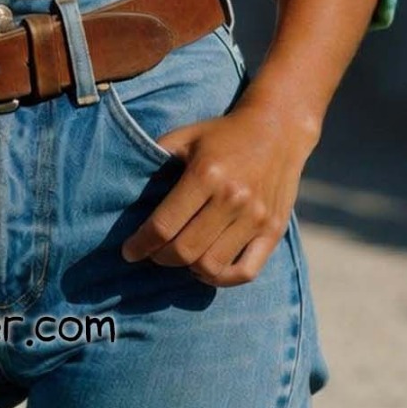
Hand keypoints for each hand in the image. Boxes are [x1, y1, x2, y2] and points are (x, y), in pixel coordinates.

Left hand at [119, 100, 317, 287]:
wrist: (277, 128)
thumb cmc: (223, 133)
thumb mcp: (186, 135)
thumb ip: (157, 157)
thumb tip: (129, 187)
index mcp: (206, 174)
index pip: (164, 225)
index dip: (141, 244)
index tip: (128, 252)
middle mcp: (232, 198)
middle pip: (185, 251)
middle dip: (159, 258)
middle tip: (151, 253)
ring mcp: (256, 218)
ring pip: (212, 266)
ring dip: (188, 269)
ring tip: (179, 257)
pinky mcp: (274, 231)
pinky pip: (246, 272)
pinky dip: (222, 279)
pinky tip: (208, 268)